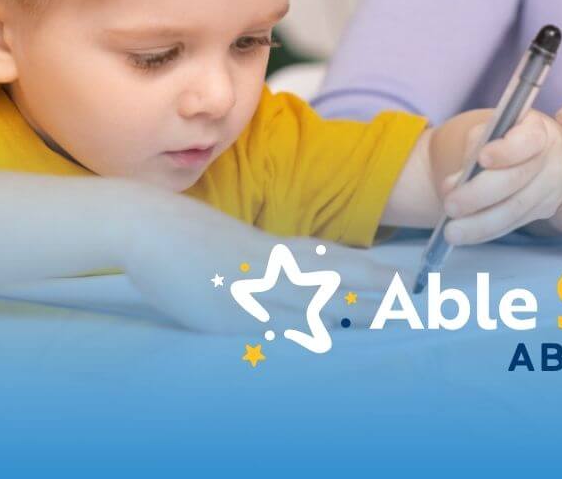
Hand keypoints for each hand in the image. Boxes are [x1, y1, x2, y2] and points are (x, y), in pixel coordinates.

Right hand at [119, 183, 379, 332]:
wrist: (149, 226)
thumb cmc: (193, 236)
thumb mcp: (243, 245)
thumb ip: (273, 260)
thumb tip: (301, 275)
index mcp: (276, 249)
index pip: (336, 259)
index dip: (372, 269)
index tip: (405, 278)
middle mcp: (270, 267)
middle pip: (334, 277)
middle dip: (375, 288)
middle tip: (412, 297)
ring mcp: (249, 289)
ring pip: (308, 302)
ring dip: (347, 311)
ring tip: (385, 317)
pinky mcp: (224, 313)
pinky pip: (268, 323)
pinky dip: (298, 329)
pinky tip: (322, 335)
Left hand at [439, 109, 561, 245]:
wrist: (534, 153)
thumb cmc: (506, 137)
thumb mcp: (491, 129)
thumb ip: (476, 145)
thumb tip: (457, 182)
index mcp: (540, 131)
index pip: (527, 141)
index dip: (505, 151)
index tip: (481, 158)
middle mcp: (553, 161)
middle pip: (517, 180)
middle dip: (479, 195)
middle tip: (450, 204)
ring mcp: (552, 189)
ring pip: (515, 210)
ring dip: (479, 223)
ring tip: (451, 231)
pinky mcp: (544, 211)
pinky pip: (513, 223)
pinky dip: (486, 231)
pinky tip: (465, 233)